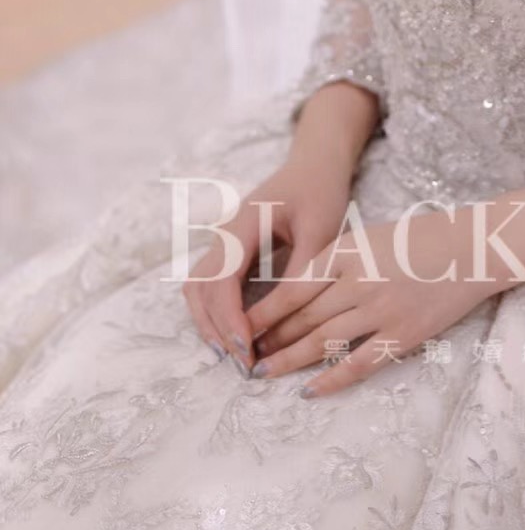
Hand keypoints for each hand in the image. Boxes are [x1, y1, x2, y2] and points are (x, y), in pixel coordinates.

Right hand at [182, 153, 354, 373]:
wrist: (315, 165)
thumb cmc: (320, 191)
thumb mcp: (322, 229)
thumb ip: (304, 271)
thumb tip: (288, 318)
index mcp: (243, 223)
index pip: (221, 278)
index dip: (229, 317)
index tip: (246, 348)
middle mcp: (223, 233)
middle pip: (201, 288)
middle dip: (217, 329)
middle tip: (243, 364)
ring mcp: (222, 241)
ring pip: (197, 289)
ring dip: (210, 324)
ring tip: (237, 356)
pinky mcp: (228, 250)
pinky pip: (209, 285)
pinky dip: (215, 312)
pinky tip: (237, 334)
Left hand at [242, 202, 499, 397]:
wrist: (474, 247)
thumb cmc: (422, 237)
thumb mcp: (372, 236)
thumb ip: (338, 261)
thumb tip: (299, 292)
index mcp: (349, 251)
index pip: (294, 287)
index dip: (264, 312)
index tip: (240, 326)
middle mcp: (360, 281)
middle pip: (303, 317)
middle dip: (270, 339)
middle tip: (244, 356)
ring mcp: (381, 310)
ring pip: (323, 342)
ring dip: (290, 360)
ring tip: (264, 373)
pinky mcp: (403, 334)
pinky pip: (359, 363)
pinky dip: (331, 380)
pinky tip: (310, 391)